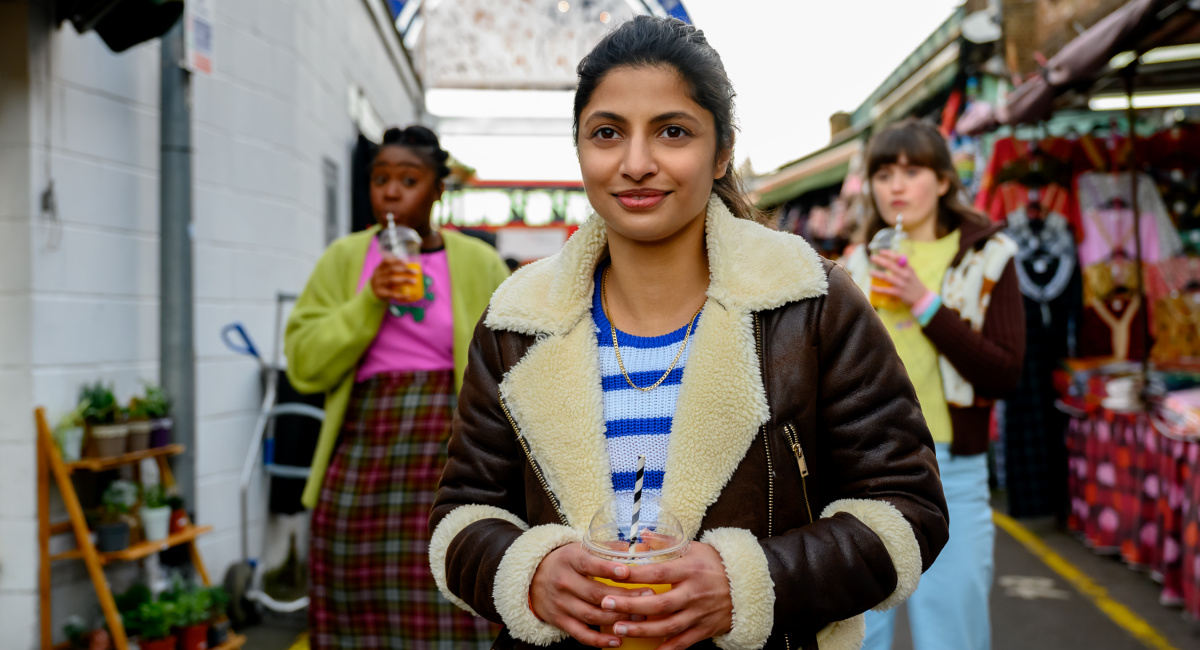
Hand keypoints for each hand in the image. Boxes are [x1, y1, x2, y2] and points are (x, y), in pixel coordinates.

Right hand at [370, 255, 419, 302]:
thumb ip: (392, 270)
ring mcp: (379, 284)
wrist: (371, 294)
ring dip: (405, 280)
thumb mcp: (383, 274)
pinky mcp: (381, 293)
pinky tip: (408, 296)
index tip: (407, 262)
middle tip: (415, 272)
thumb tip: (412, 268)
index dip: (397, 260)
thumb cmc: (383, 282)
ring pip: (392, 280)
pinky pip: (392, 294)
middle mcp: (378, 275)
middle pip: (392, 270)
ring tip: (414, 282)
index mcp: (379, 268)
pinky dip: (401, 295)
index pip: (387, 261)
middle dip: (405, 270)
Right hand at [530, 542, 650, 647]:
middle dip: (624, 597)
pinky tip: (617, 640)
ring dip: (618, 618)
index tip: (627, 572)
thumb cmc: (565, 561)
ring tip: (641, 617)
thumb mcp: (579, 548)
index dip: (608, 569)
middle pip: (596, 593)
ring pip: (592, 615)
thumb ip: (607, 549)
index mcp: (570, 560)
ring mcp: (561, 604)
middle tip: (647, 597)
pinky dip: (599, 640)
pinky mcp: (560, 621)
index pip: (589, 565)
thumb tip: (638, 549)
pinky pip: (581, 634)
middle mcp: (564, 582)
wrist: (531, 577)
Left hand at [599, 542, 732, 649]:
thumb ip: (666, 542)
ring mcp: (699, 613)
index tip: (615, 574)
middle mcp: (694, 593)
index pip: (658, 572)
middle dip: (630, 605)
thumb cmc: (715, 563)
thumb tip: (641, 534)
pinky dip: (666, 649)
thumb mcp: (694, 547)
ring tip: (618, 628)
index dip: (636, 574)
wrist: (748, 585)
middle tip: (605, 604)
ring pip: (667, 626)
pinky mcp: (705, 629)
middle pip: (659, 603)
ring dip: (641, 629)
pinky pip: (683, 642)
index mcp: (690, 569)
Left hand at [869, 250, 928, 306]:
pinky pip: (885, 290)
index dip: (888, 253)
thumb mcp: (911, 272)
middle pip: (890, 265)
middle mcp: (905, 275)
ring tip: (870, 272)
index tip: (881, 251)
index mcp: (908, 268)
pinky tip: (871, 287)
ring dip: (876, 274)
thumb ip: (903, 266)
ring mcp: (901, 284)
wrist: (922, 297)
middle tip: (872, 258)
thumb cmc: (914, 283)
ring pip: (886, 277)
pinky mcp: (898, 293)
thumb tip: (892, 257)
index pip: (898, 257)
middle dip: (879, 260)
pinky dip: (877, 288)